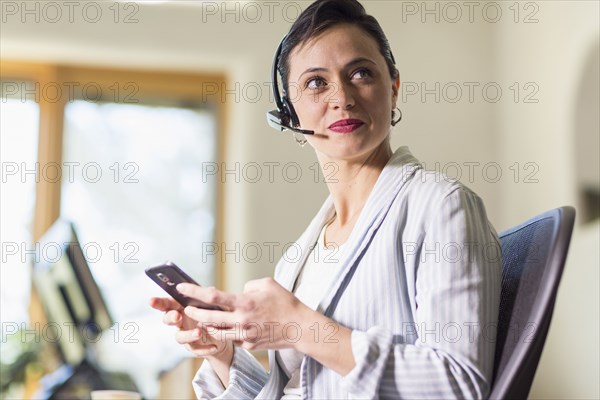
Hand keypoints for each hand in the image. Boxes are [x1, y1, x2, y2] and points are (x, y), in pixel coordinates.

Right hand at [149, 296, 232, 362]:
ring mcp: (185, 333)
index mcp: (182, 306)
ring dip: (188, 335)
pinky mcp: (194, 346)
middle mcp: (180, 320)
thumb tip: (209, 289)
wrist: (225, 331)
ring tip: (198, 333)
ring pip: (180, 336)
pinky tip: (214, 347)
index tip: (152, 301)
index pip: (168, 303)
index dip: (159, 302)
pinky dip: (204, 349)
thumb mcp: (213, 302)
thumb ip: (208, 297)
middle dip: (170, 317)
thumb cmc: (214, 312)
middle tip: (177, 316)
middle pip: (168, 319)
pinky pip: (195, 349)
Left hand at [176, 278, 314, 351]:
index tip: (181, 288)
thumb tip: (239, 291)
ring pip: (217, 333)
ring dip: (207, 326)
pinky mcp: (249, 345)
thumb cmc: (285, 303)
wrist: (300, 327)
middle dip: (194, 313)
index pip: (212, 297)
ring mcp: (244, 335)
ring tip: (203, 319)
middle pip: (209, 319)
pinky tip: (227, 328)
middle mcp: (241, 320)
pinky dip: (227, 333)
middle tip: (186, 308)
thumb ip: (249, 285)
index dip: (193, 292)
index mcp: (244, 303)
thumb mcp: (267, 284)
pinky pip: (232, 339)